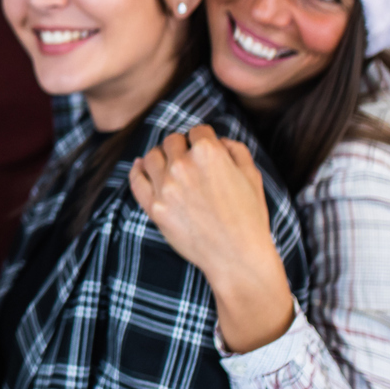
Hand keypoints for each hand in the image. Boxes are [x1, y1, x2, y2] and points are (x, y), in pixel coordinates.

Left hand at [128, 126, 294, 352]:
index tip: (205, 147)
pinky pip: (136, 180)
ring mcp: (165, 187)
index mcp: (208, 153)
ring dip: (161, 157)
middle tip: (189, 159)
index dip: (204, 138)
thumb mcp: (253, 175)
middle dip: (182, 146)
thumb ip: (235, 149)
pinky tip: (141, 166)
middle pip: (172, 141)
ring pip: (152, 156)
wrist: (237, 257)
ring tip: (169, 165)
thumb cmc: (250, 217)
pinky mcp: (154, 207)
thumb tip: (219, 140)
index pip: (198, 130)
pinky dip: (138, 170)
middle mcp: (182, 165)